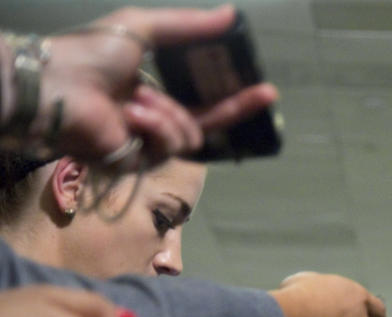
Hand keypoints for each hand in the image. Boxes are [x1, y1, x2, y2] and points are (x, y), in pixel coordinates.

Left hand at [28, 6, 277, 163]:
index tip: (263, 87)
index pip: (200, 99)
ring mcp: (144, 143)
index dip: (232, 96)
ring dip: (170, 114)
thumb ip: (188, 26)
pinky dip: (154, 127)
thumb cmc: (91, 54)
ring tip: (137, 100)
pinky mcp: (137, 162)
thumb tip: (232, 14)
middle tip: (266, 93)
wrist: (60, 84)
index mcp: (149, 93)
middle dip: (236, 108)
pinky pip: (168, 146)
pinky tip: (131, 115)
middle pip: (206, 123)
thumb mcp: (144, 28)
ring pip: (190, 136)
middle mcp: (150, 120)